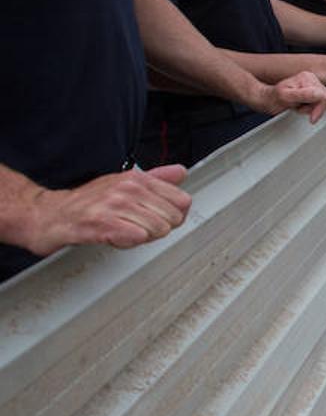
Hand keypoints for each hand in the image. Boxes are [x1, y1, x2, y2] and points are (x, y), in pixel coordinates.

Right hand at [19, 166, 191, 255]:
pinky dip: (128, 243)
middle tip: (137, 226)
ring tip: (123, 230)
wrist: (51, 214)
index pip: (182, 201)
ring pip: (157, 230)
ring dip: (142, 237)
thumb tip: (180, 172)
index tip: (160, 217)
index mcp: (138, 179)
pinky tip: (114, 237)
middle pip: (173, 219)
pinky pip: (137, 238)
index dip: (175, 215)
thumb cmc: (89, 202)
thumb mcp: (125, 183)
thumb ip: (156, 179)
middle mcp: (128, 189)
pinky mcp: (103, 223)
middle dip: (158, 229)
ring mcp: (115, 205)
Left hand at [255, 71, 325, 122]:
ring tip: (299, 106)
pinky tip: (301, 106)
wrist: (267, 99)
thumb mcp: (286, 97)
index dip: (319, 108)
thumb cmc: (273, 98)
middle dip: (315, 107)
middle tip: (300, 108)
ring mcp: (312, 84)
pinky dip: (311, 108)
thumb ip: (304, 95)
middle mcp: (312, 79)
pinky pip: (320, 102)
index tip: (311, 116)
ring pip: (325, 102)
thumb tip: (319, 95)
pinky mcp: (312, 90)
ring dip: (312, 108)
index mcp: (307, 78)